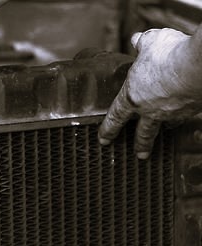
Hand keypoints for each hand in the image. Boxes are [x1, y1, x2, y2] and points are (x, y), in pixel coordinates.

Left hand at [99, 28, 201, 158]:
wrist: (200, 66)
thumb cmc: (170, 55)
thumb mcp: (151, 43)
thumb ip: (143, 44)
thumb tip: (138, 40)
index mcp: (132, 97)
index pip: (115, 117)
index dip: (108, 129)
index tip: (104, 140)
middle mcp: (151, 110)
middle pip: (143, 132)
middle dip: (140, 144)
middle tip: (139, 154)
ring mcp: (174, 112)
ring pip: (167, 125)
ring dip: (164, 129)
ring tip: (164, 133)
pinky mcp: (193, 110)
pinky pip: (186, 115)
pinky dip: (184, 114)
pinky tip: (185, 112)